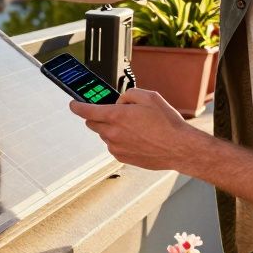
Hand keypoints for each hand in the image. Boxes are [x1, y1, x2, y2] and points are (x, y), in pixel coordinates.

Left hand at [68, 88, 199, 170]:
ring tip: (134, 127)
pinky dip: (119, 140)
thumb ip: (128, 95)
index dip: (76, 106)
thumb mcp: (149, 97)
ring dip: (111, 129)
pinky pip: (113, 146)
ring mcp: (116, 147)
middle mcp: (112, 133)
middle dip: (98, 116)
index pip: (86, 110)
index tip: (73, 104)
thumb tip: (119, 101)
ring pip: (104, 134)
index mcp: (116, 116)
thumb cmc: (167, 124)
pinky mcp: (122, 157)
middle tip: (115, 113)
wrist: (179, 148)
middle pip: (92, 123)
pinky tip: (137, 138)